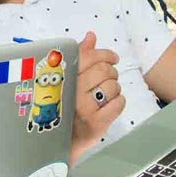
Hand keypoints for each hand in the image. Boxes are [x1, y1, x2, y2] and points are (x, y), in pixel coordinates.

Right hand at [72, 32, 124, 159]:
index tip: (112, 58)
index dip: (105, 54)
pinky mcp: (96, 124)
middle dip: (111, 72)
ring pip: (113, 87)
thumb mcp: (66, 79)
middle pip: (104, 70)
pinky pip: (118, 104)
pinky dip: (118, 102)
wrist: (57, 140)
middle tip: (108, 78)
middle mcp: (71, 91)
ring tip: (104, 94)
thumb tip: (91, 36)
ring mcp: (84, 108)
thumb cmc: (63, 105)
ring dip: (114, 89)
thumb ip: (79, 56)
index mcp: (62, 77)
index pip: (89, 57)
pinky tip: (108, 105)